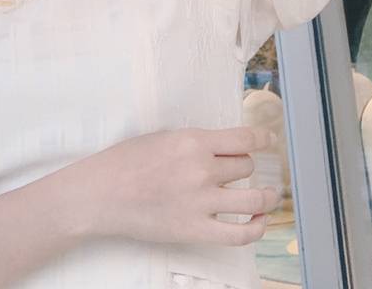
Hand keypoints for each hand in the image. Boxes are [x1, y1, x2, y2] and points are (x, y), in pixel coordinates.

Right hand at [76, 126, 280, 245]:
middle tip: (238, 168)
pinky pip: (239, 233)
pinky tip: (260, 221)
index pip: (244, 139)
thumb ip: (196, 142)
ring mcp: (201, 202)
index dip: (263, 139)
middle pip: (246, 166)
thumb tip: (224, 148)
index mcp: (193, 141)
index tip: (270, 140)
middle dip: (244, 165)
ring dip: (265, 196)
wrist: (102, 193)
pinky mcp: (196, 230)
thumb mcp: (164, 137)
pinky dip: (256, 228)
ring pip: (253, 198)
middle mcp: (202, 169)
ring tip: (269, 195)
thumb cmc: (126, 162)